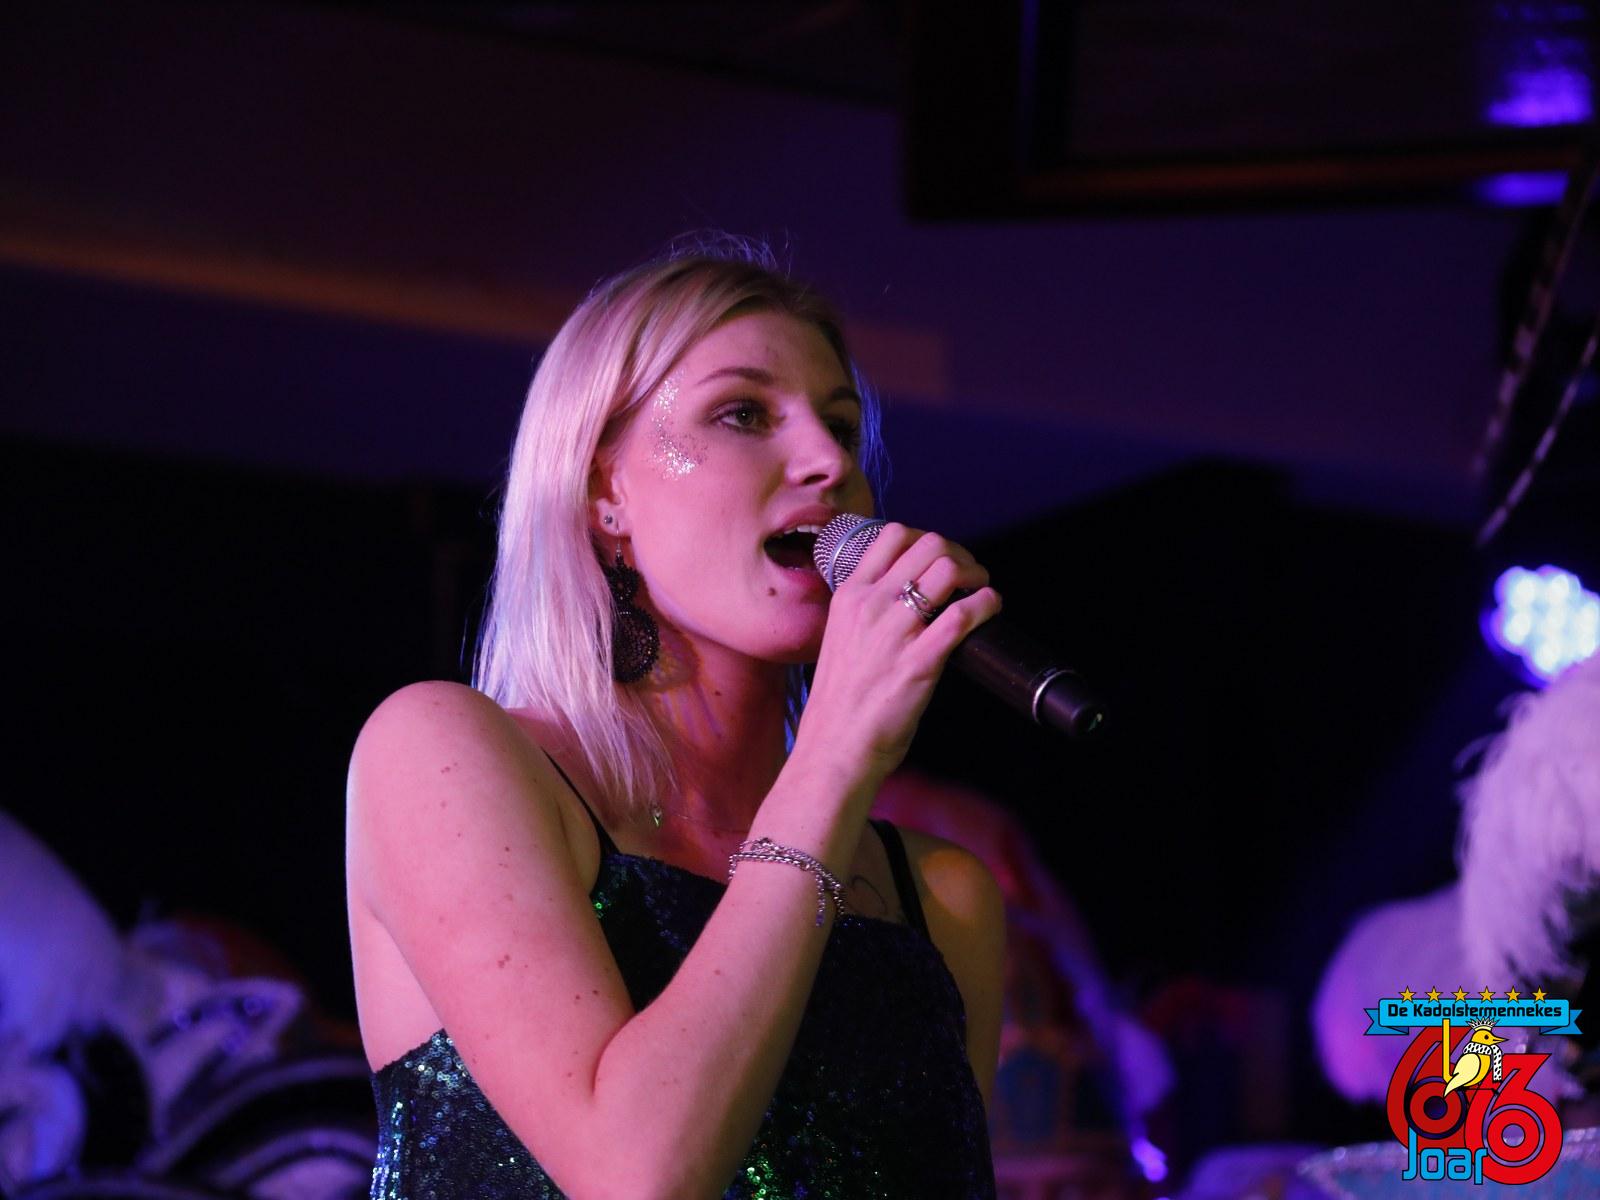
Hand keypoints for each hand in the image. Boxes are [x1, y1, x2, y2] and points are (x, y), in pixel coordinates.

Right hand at [796, 523, 1001, 786]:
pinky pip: (962, 614)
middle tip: (970, 575)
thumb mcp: (841, 638)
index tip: (941, 559)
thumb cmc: (840, 702)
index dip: (927, 540)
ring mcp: (895, 631)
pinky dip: (986, 603)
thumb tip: (902, 600)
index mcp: (849, 596)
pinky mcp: (920, 661)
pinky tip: (991, 609)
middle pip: (928, 545)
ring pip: (947, 569)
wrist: (834, 746)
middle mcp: (870, 605)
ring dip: (976, 574)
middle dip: (959, 554)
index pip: (892, 535)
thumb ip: (865, 614)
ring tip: (982, 589)